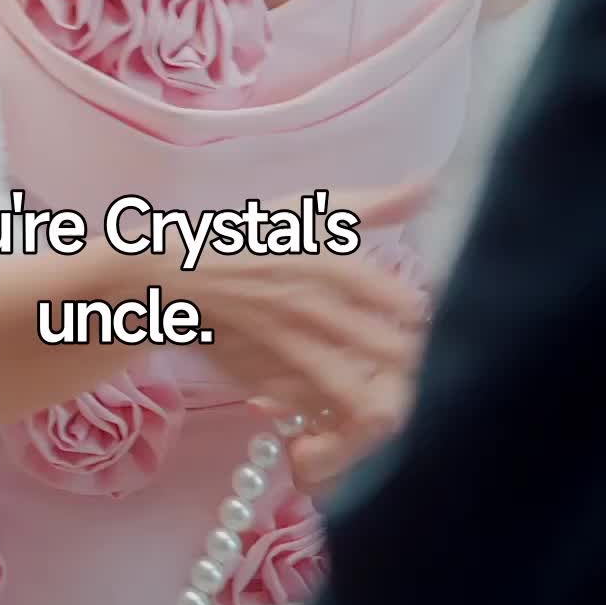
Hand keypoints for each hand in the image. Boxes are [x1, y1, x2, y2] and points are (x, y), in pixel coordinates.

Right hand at [174, 180, 430, 479]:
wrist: (173, 278)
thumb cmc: (250, 239)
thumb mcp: (309, 209)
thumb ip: (375, 205)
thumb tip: (432, 183)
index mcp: (333, 265)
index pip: (409, 305)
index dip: (428, 321)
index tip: (433, 320)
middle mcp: (315, 310)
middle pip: (394, 354)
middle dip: (416, 366)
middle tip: (420, 364)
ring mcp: (289, 351)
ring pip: (359, 395)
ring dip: (384, 402)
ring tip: (394, 398)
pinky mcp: (267, 383)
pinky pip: (317, 415)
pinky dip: (339, 421)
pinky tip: (349, 412)